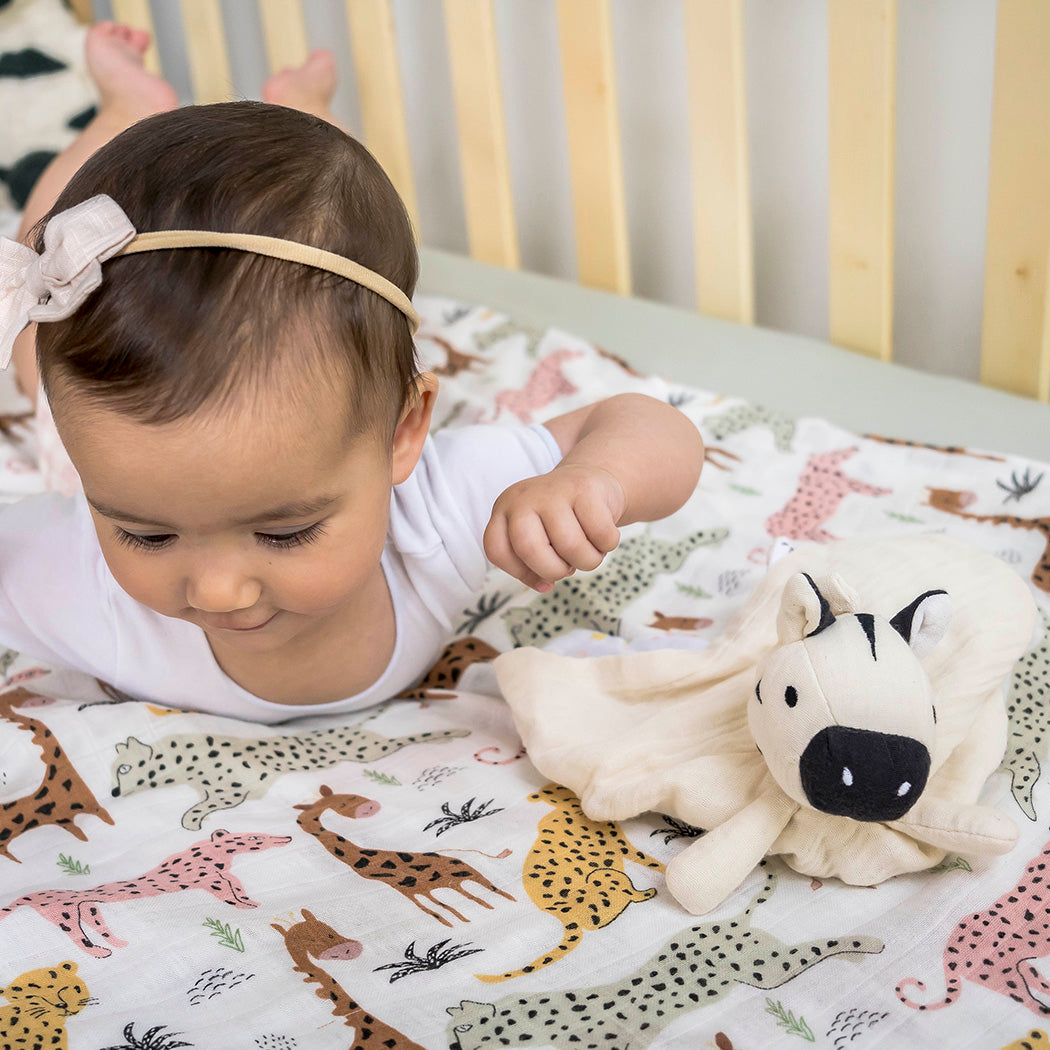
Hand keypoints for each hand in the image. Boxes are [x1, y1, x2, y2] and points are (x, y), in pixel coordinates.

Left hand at [484, 463, 624, 591]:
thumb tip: (544, 585)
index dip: (520, 573)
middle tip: (568, 568)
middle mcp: (523, 498)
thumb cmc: (562, 517)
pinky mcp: (585, 489)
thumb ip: (531, 563)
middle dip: (554, 570)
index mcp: (504, 510)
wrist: (590, 479)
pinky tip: (602, 537)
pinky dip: (607, 545)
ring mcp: (554, 490)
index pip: (497, 550)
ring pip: (570, 545)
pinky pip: (600, 534)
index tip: (541, 577)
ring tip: (589, 551)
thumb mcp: (535, 536)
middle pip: (529, 549)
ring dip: (587, 561)